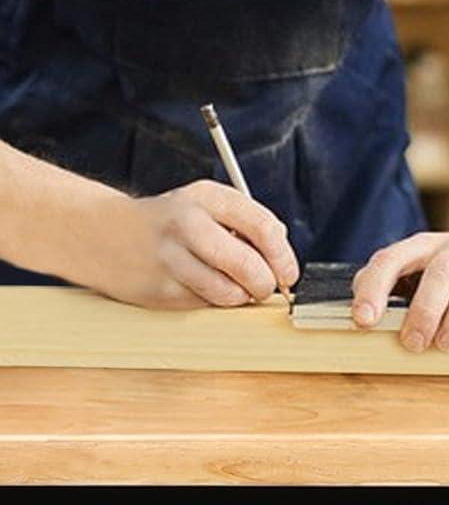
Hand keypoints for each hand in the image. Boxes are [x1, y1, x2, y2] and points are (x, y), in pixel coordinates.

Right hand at [88, 181, 298, 309]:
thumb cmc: (168, 220)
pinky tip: (205, 288)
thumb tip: (281, 255)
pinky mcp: (157, 292)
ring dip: (240, 297)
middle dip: (265, 283)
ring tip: (238, 288)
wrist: (102, 234)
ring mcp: (170, 261)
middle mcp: (188, 227)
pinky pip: (202, 306)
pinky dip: (213, 303)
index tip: (290, 273)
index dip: (283, 255)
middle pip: (246, 265)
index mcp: (208, 198)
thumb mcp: (208, 202)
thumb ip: (246, 221)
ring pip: (226, 293)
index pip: (262, 226)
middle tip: (267, 287)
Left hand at [352, 223, 448, 355]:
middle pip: (442, 268)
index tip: (363, 320)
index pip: (394, 257)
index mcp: (428, 246)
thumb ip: (392, 288)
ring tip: (447, 345)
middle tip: (413, 343)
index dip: (376, 288)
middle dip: (424, 309)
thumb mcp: (421, 269)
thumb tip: (364, 320)